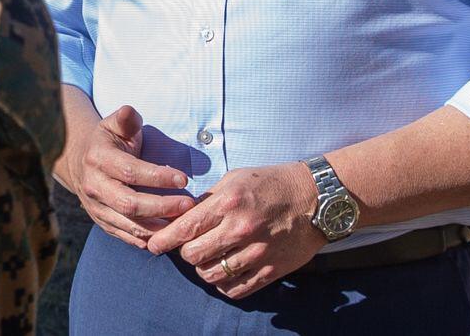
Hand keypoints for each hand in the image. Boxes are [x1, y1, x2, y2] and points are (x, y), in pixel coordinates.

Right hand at [55, 104, 195, 248]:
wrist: (80, 163)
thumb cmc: (108, 142)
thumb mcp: (114, 125)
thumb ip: (126, 119)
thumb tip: (129, 112)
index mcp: (98, 159)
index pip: (130, 171)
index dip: (157, 177)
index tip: (183, 178)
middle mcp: (95, 186)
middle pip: (129, 204)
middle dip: (162, 206)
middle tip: (189, 204)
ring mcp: (96, 207)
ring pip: (128, 224)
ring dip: (158, 227)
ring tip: (183, 223)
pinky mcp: (102, 223)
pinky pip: (126, 236)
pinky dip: (147, 239)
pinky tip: (167, 235)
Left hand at [145, 161, 324, 299]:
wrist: (316, 198)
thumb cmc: (271, 184)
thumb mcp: (235, 179)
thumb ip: (209, 200)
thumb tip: (181, 215)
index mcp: (228, 202)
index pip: (185, 227)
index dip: (164, 239)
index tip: (153, 245)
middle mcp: (241, 229)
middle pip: (193, 255)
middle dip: (185, 253)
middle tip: (189, 247)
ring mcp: (257, 252)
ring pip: (212, 275)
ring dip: (204, 269)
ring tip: (208, 259)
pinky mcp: (272, 270)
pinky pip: (236, 289)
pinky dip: (224, 284)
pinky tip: (225, 272)